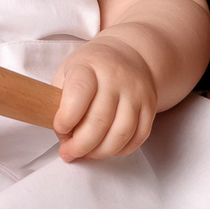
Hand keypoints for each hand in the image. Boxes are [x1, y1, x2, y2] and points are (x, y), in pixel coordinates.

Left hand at [52, 38, 159, 162]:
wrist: (129, 55)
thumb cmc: (92, 67)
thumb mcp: (67, 72)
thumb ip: (60, 102)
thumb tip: (64, 136)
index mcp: (90, 67)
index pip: (79, 93)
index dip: (67, 117)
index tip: (60, 127)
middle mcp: (116, 78)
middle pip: (100, 121)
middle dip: (80, 145)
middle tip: (69, 152)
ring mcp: (136, 93)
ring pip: (121, 133)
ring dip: (100, 152)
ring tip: (87, 154)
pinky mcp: (150, 107)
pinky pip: (138, 137)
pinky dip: (121, 150)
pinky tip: (107, 148)